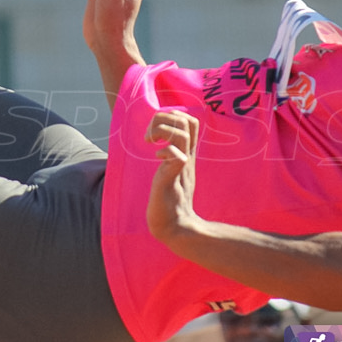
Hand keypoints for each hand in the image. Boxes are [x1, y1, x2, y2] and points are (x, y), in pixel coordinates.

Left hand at [145, 110, 201, 246]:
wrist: (175, 227)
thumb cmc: (169, 202)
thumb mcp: (172, 173)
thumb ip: (172, 158)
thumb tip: (163, 145)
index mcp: (187, 155)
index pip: (191, 122)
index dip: (174, 115)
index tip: (157, 128)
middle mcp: (187, 158)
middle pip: (188, 121)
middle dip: (165, 117)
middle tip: (151, 134)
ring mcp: (182, 167)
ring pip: (182, 134)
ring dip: (162, 130)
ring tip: (150, 142)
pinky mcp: (173, 178)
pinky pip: (176, 155)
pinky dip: (164, 151)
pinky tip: (157, 160)